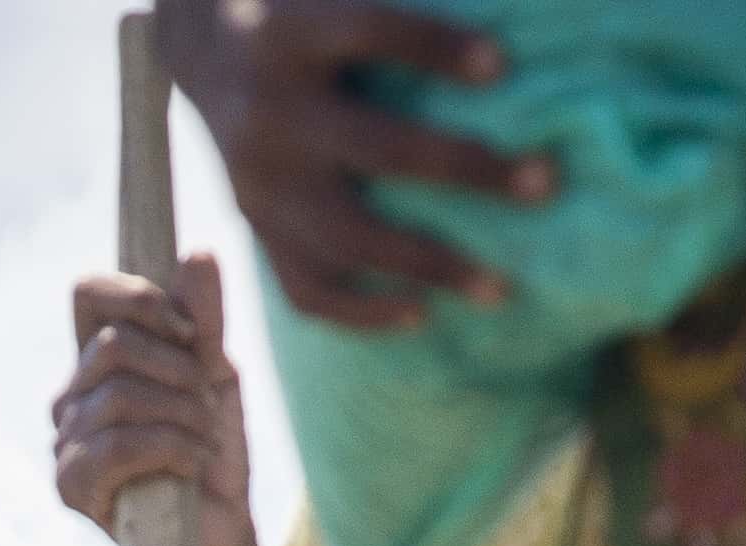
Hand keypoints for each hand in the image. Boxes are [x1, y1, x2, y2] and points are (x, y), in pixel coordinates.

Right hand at [55, 264, 262, 545]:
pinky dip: (171, 447)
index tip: (190, 330)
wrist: (221, 531)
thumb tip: (196, 253)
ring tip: (205, 440)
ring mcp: (65, 442)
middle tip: (208, 405)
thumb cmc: (211, 452)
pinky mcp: (72, 486)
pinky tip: (194, 464)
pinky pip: (119, 444)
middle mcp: (72, 395)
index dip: (138, 296)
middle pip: (113, 345)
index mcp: (99, 359)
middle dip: (178, 371)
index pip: (89, 293)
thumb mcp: (217, 375)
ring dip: (182, 414)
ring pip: (120, 394)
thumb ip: (206, 319)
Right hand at [164, 2, 538, 330]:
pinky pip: (305, 286)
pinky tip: (420, 314)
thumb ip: (394, 1)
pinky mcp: (254, 224)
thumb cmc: (297, 3)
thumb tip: (489, 41)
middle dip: (469, 169)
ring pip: (349, 236)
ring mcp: (258, 180)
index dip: (435, 50)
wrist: (200, 37)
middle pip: (381, 148)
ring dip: (430, 264)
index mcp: (291, 32)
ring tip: (499, 287)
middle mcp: (271, 110)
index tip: (503, 67)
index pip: (371, 34)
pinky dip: (362, 310)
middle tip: (546, 184)